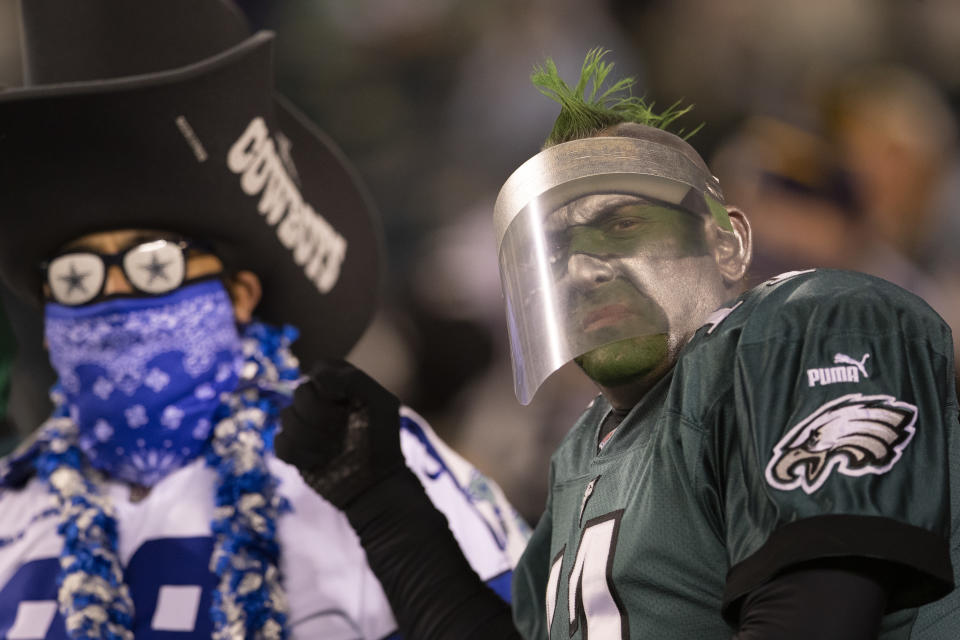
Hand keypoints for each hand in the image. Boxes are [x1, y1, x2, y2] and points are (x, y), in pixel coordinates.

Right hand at [275, 359, 402, 508]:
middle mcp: (321, 399)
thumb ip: (353, 380)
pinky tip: (318, 462)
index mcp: (342, 383)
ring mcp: (305, 423)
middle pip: (300, 392)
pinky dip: (299, 455)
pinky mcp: (294, 448)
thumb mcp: (380, 404)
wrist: (375, 485)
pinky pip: (280, 443)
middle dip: (320, 416)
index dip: (326, 385)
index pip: (321, 368)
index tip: (344, 402)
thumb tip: (315, 379)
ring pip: (286, 417)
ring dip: (312, 438)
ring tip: (333, 450)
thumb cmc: (382, 441)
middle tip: (341, 431)